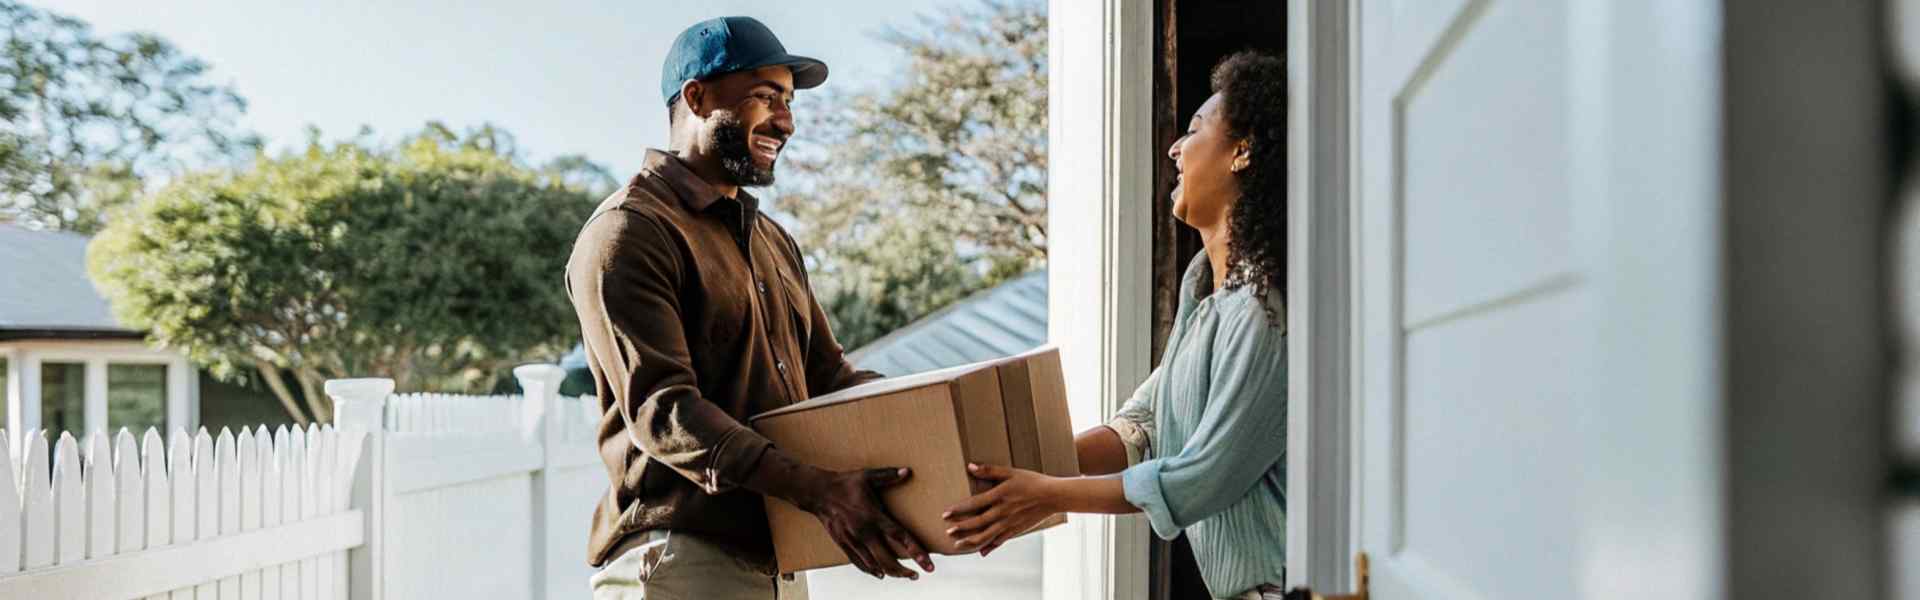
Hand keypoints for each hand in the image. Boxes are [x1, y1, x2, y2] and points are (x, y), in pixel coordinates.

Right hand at [796, 467, 934, 579]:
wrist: (818, 493)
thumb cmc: (844, 483)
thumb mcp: (867, 476)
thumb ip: (888, 475)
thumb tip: (907, 472)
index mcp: (873, 516)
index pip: (900, 536)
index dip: (916, 551)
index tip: (928, 564)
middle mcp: (864, 531)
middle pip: (888, 559)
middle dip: (904, 571)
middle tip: (917, 575)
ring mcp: (852, 540)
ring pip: (874, 565)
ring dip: (890, 573)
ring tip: (904, 575)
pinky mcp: (843, 544)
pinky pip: (859, 563)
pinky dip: (872, 570)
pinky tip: (880, 573)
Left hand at [941, 463, 1061, 556]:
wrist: (1053, 496)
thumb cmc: (1032, 481)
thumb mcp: (1011, 472)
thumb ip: (990, 470)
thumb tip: (970, 466)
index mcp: (999, 496)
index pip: (973, 504)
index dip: (958, 510)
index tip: (945, 514)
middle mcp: (1002, 512)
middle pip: (977, 523)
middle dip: (961, 529)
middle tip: (947, 532)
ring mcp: (1009, 523)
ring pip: (986, 536)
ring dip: (970, 542)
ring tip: (957, 546)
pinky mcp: (1016, 530)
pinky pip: (1000, 541)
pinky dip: (990, 547)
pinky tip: (981, 552)